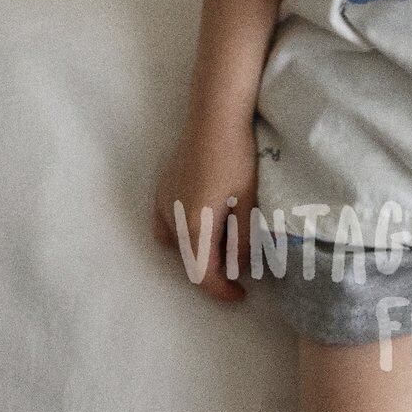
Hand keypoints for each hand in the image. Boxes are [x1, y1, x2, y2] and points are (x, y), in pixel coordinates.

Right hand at [151, 113, 258, 303]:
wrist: (215, 116)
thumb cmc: (236, 158)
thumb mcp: (248, 203)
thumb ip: (243, 241)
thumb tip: (238, 268)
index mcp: (192, 227)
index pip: (203, 275)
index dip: (222, 291)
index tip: (242, 295)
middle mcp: (171, 218)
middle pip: (188, 260)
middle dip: (213, 270)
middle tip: (240, 267)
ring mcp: (163, 200)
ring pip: (176, 242)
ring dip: (197, 251)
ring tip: (223, 244)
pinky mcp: (164, 185)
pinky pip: (168, 221)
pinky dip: (186, 231)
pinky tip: (205, 219)